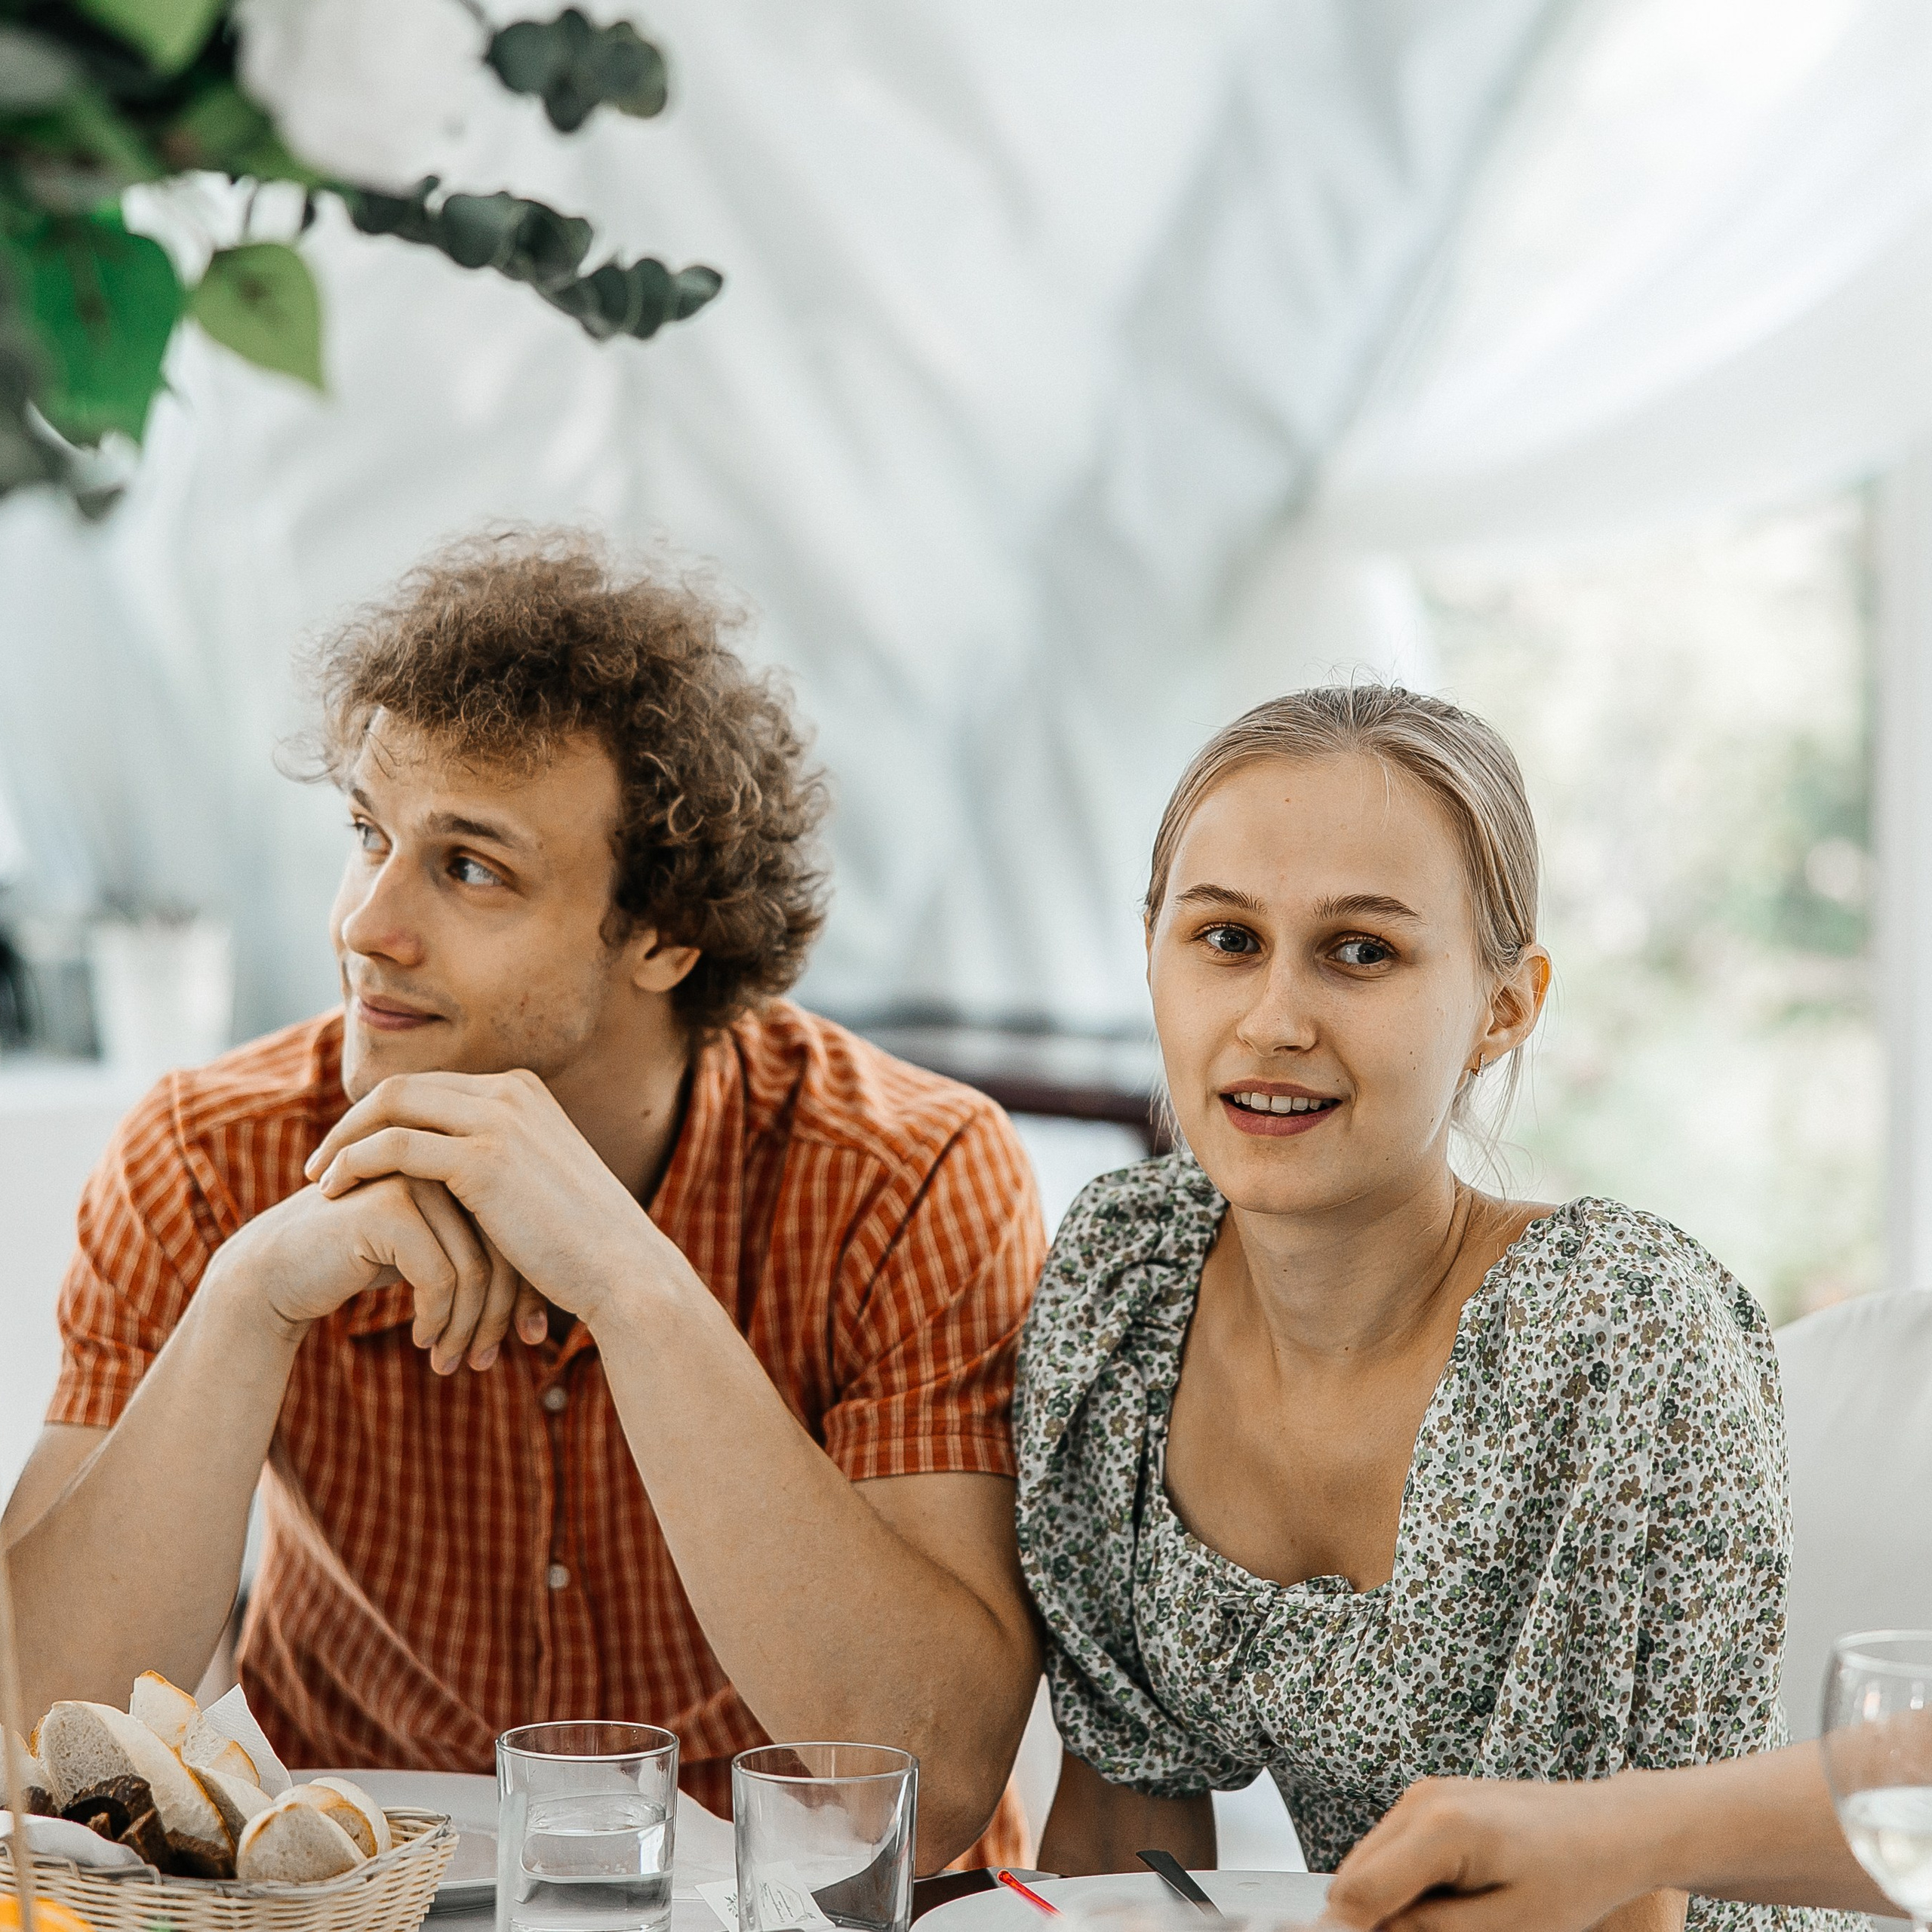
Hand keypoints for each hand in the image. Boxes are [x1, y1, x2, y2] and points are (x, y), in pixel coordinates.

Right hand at [206, 1172, 538, 1373]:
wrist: (279, 1269)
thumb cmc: (365, 1262)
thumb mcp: (434, 1253)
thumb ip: (484, 1251)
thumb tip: (551, 1294)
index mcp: (467, 1163)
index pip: (519, 1232)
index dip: (528, 1290)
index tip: (529, 1339)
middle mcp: (447, 1162)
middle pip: (505, 1250)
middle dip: (500, 1316)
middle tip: (487, 1363)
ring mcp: (418, 1179)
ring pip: (475, 1268)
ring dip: (465, 1327)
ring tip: (451, 1364)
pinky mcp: (390, 1206)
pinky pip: (439, 1276)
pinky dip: (436, 1318)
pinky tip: (422, 1341)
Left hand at [304, 1069, 698, 1327]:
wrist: (623, 1271)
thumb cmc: (582, 1244)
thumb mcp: (539, 1183)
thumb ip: (499, 1162)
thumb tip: (455, 1178)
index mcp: (523, 1091)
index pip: (430, 1086)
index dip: (381, 1115)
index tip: (351, 1152)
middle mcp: (510, 1091)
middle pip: (403, 1086)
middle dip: (353, 1121)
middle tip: (320, 1162)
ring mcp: (498, 1119)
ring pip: (390, 1105)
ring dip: (343, 1140)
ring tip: (318, 1180)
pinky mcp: (482, 1159)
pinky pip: (393, 1146)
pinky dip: (354, 1163)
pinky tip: (335, 1193)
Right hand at [1324, 1776, 1654, 1931]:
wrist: (1611, 1825)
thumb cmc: (1573, 1876)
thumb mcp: (1507, 1925)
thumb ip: (1430, 1931)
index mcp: (1439, 1828)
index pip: (1358, 1892)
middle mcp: (1420, 1799)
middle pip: (1353, 1875)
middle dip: (1368, 1919)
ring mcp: (1423, 1793)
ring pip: (1368, 1861)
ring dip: (1385, 1900)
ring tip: (1444, 1923)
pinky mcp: (1431, 1797)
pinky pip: (1392, 1848)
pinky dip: (1402, 1880)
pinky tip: (1447, 1899)